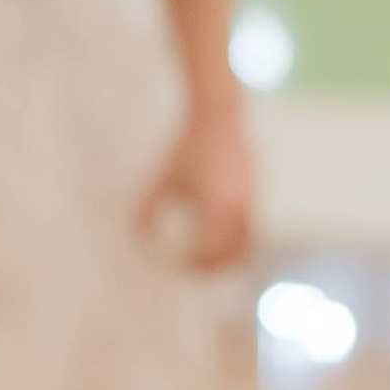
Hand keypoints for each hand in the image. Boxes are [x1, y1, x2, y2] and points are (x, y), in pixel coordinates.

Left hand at [140, 102, 253, 271]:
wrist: (219, 118)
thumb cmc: (186, 148)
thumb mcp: (162, 178)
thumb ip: (146, 208)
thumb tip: (133, 238)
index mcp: (217, 208)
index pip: (210, 252)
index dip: (197, 267)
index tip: (180, 270)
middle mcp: (239, 208)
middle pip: (232, 254)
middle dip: (214, 267)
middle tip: (193, 272)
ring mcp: (252, 202)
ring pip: (245, 243)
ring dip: (228, 256)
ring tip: (206, 260)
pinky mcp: (256, 195)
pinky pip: (250, 228)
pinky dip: (237, 240)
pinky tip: (217, 238)